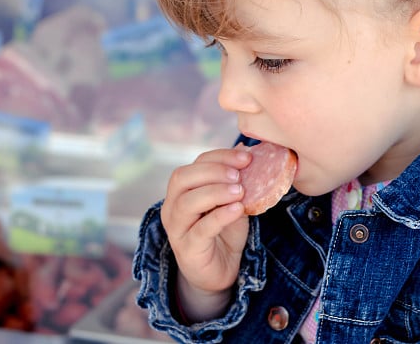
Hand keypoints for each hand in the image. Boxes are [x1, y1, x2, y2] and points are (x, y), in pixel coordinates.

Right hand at [160, 148, 250, 320]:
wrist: (220, 272)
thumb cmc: (224, 233)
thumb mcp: (232, 202)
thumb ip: (235, 180)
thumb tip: (245, 148)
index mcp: (182, 191)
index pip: (195, 164)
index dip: (220, 157)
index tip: (246, 157)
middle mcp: (173, 206)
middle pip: (182, 178)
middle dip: (213, 171)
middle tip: (239, 176)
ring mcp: (177, 228)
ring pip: (187, 203)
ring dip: (215, 192)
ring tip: (239, 192)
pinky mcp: (187, 249)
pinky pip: (200, 229)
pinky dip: (220, 216)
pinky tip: (237, 209)